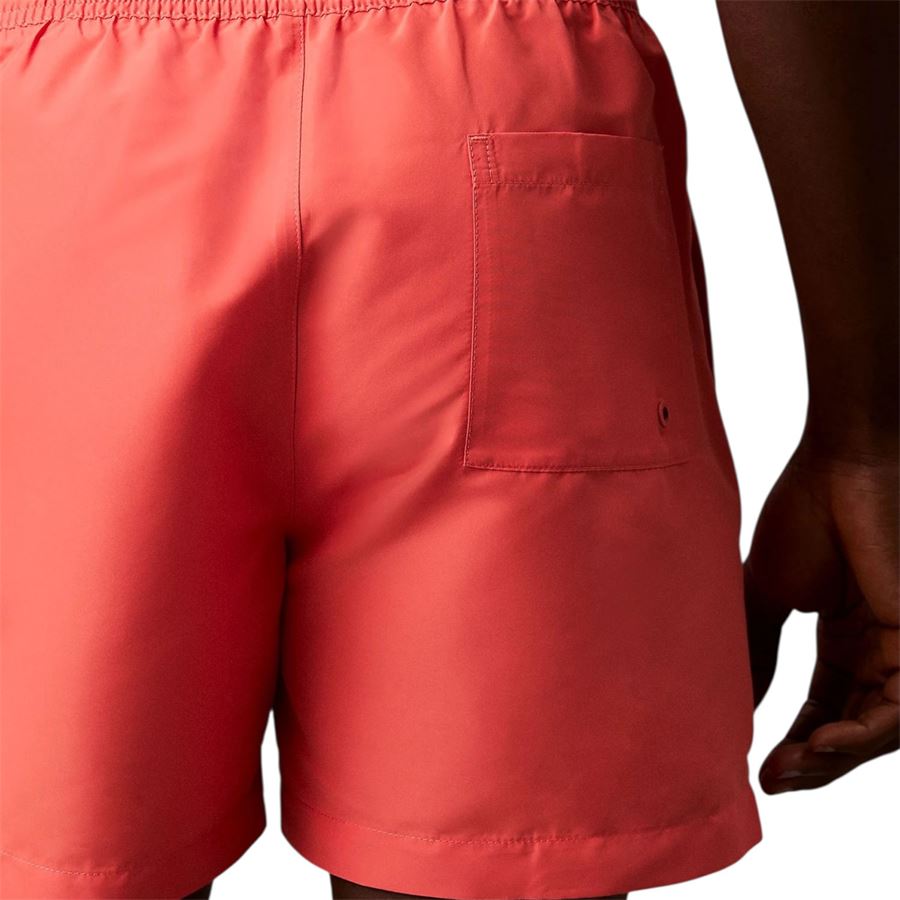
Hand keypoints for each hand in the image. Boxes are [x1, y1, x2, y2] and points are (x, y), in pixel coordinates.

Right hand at [742, 441, 898, 793]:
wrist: (840, 465)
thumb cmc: (804, 514)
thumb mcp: (766, 593)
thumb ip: (755, 646)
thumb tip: (733, 698)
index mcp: (846, 637)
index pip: (826, 706)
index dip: (797, 740)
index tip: (760, 766)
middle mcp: (880, 650)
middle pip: (853, 726)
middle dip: (816, 761)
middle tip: (773, 780)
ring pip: (879, 729)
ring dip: (836, 758)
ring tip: (790, 770)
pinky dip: (863, 735)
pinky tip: (820, 744)